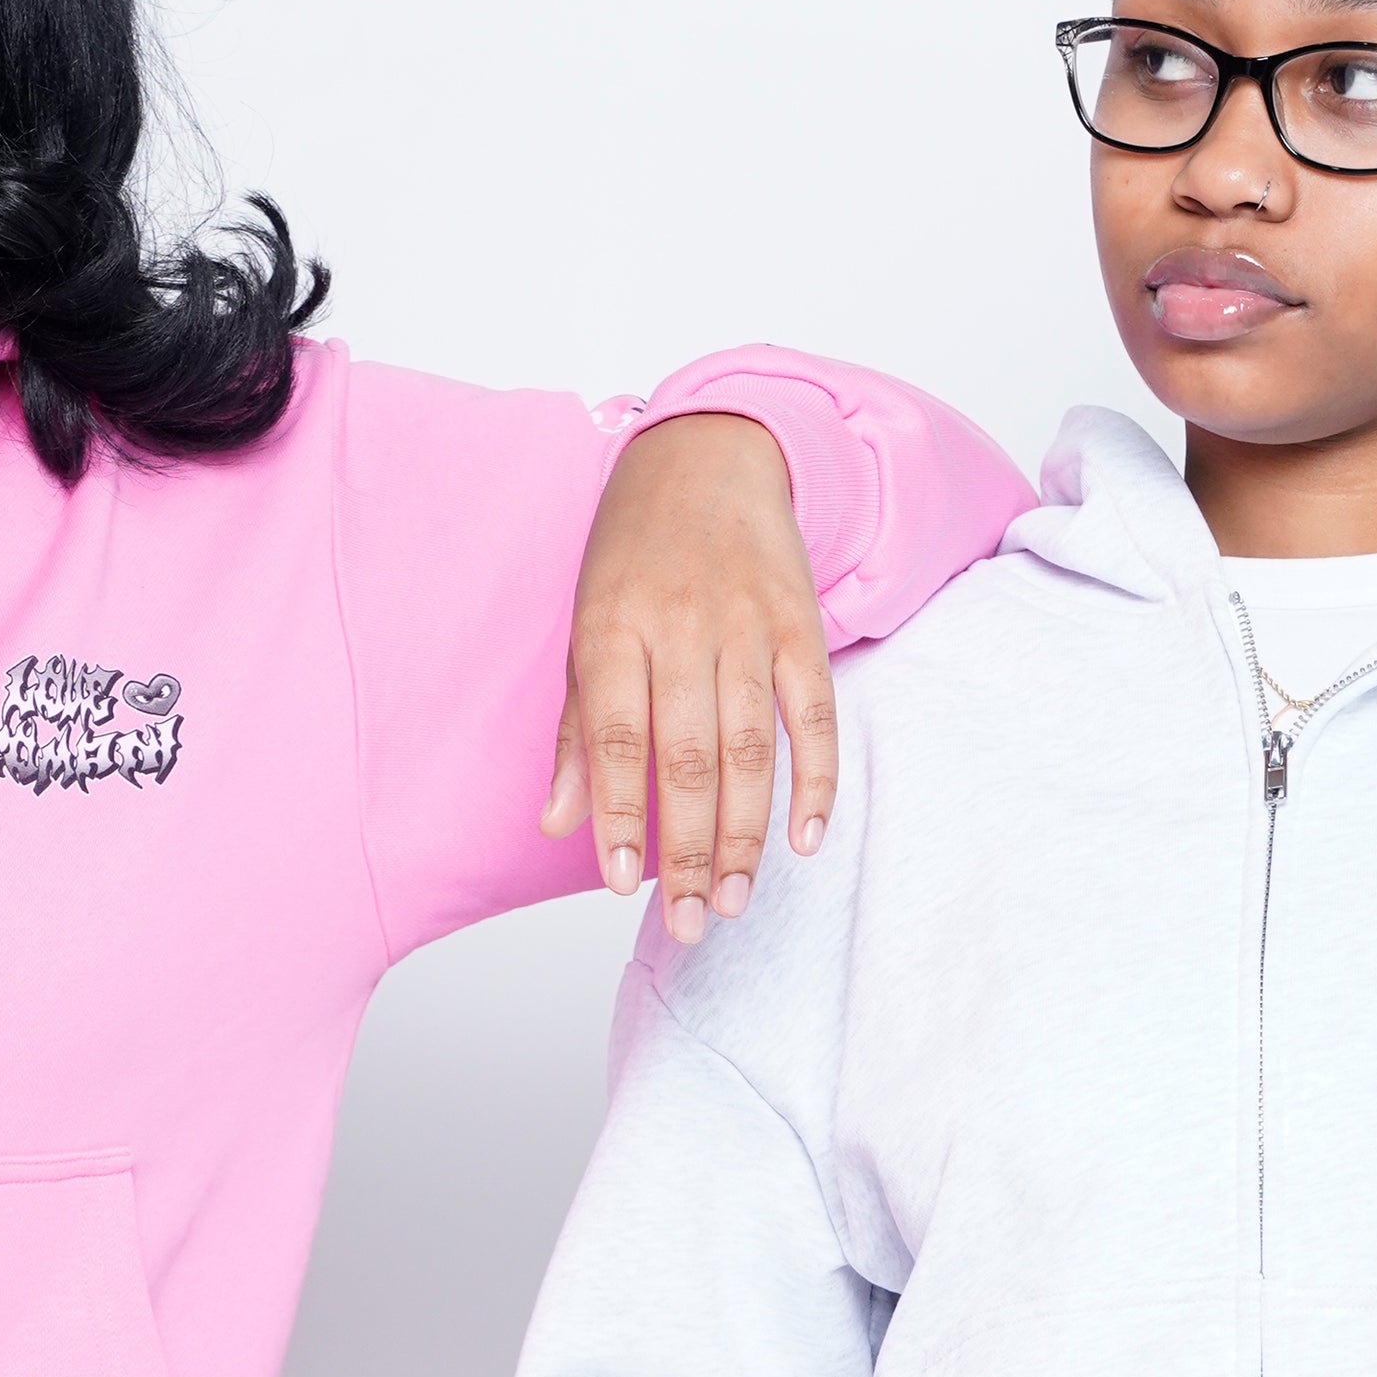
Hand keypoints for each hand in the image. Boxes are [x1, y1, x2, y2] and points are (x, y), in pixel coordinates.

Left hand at [545, 413, 838, 943]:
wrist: (711, 453)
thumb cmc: (633, 551)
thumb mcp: (584, 625)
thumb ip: (578, 730)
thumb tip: (561, 823)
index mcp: (613, 628)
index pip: (619, 738)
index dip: (623, 815)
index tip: (623, 885)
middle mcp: (681, 627)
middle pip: (690, 757)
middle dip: (691, 851)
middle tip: (693, 922)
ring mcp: (748, 625)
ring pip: (751, 748)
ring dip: (747, 835)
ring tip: (736, 902)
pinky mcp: (801, 625)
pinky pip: (814, 713)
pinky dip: (815, 779)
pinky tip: (803, 839)